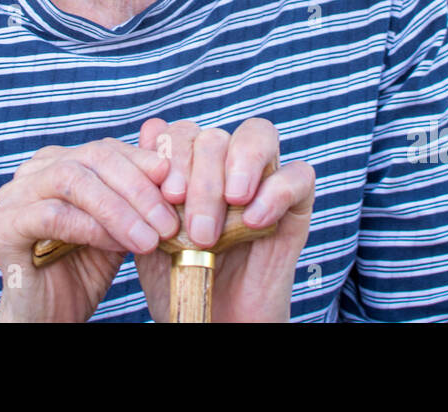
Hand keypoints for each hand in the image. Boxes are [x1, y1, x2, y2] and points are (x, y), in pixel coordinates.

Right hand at [0, 138, 178, 321]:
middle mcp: (32, 171)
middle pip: (91, 157)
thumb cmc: (85, 269)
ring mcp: (13, 195)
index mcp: (58, 162)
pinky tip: (117, 245)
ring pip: (72, 179)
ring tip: (149, 238)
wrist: (50, 316)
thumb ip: (136, 196)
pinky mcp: (2, 225)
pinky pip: (52, 214)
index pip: (106, 148)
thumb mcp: (119, 226)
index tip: (178, 186)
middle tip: (167, 221)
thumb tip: (171, 167)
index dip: (144, 164)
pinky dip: (91, 227)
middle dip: (137, 188)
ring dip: (118, 209)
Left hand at [133, 117, 314, 321]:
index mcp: (190, 167)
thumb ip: (148, 185)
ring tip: (232, 202)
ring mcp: (262, 182)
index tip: (167, 195)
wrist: (212, 321)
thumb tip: (150, 127)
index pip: (183, 131)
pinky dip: (277, 190)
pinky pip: (299, 175)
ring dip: (239, 165)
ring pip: (258, 135)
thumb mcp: (152, 231)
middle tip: (196, 227)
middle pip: (216, 136)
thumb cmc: (179, 279)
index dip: (173, 152)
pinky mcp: (296, 207)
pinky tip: (256, 219)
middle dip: (203, 177)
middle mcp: (226, 166)